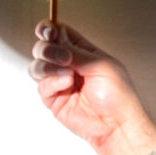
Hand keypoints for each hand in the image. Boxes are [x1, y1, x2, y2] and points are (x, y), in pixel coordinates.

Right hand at [29, 20, 155, 154]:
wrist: (117, 125)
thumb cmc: (118, 96)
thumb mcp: (100, 64)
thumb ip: (75, 51)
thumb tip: (56, 38)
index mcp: (82, 51)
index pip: (58, 33)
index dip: (49, 29)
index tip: (49, 32)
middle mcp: (68, 64)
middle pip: (43, 47)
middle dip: (48, 49)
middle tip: (63, 58)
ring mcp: (59, 82)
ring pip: (37, 65)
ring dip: (48, 66)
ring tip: (68, 75)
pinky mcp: (53, 99)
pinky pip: (41, 86)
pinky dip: (52, 83)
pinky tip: (66, 85)